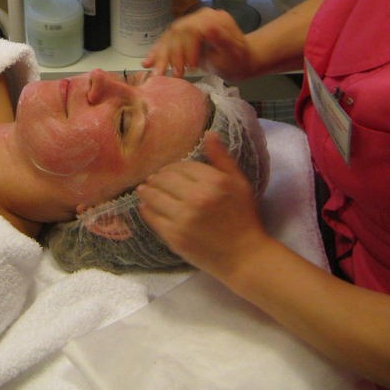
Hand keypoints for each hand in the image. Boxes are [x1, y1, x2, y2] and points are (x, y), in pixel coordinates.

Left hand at [137, 133, 268, 276]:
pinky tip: (145, 206)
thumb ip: (222, 158)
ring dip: (147, 190)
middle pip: (165, 179)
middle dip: (158, 177)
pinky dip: (146, 209)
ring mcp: (183, 218)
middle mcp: (196, 198)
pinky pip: (152, 217)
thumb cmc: (244, 218)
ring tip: (144, 189)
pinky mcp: (174, 236)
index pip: (182, 166)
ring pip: (154, 196)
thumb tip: (208, 133)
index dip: (174, 167)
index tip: (170, 171)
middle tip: (154, 178)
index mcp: (213, 182)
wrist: (244, 256)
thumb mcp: (239, 183)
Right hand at [142, 7, 252, 78]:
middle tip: (168, 74)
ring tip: (157, 72)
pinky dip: (157, 53)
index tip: (189, 67)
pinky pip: (168, 42)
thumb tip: (207, 28)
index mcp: (212, 19)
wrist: (241, 61)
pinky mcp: (184, 35)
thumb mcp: (234, 52)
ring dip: (161, 55)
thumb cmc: (239, 60)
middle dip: (170, 54)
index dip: (187, 47)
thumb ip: (221, 39)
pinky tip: (147, 63)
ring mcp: (190, 25)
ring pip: (169, 37)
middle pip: (177, 32)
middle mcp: (199, 17)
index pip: (191, 29)